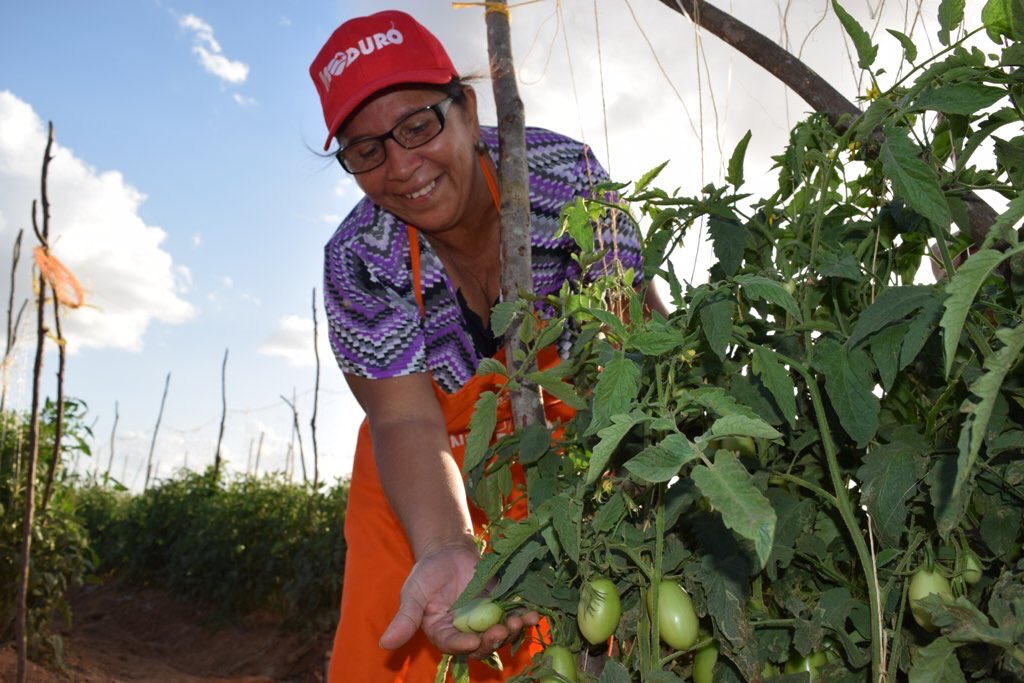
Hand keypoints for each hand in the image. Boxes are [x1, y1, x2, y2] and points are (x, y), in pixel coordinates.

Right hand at [378, 542, 540, 658]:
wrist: (448, 549)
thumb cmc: (427, 572)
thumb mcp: (413, 593)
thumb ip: (405, 618)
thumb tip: (384, 644)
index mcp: (442, 633)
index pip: (453, 645)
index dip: (464, 645)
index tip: (473, 640)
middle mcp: (466, 632)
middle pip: (481, 644)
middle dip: (492, 640)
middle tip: (502, 630)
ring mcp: (486, 620)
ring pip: (500, 634)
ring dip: (512, 631)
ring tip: (520, 621)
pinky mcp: (501, 606)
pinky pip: (514, 615)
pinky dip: (525, 617)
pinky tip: (534, 614)